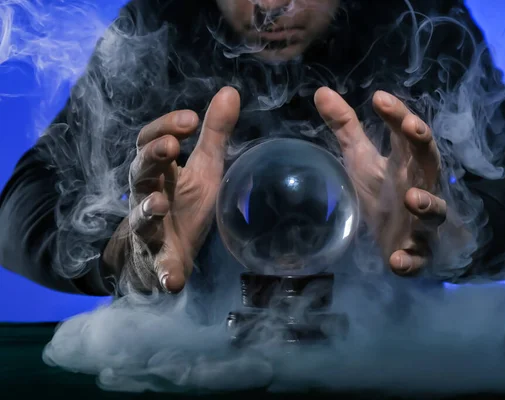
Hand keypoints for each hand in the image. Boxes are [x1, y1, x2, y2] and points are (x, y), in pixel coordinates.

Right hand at [102, 87, 239, 293]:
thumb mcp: (203, 168)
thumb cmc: (185, 204)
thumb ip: (214, 134)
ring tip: (159, 202)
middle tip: (171, 147)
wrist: (164, 253)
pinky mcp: (158, 263)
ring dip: (147, 211)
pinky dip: (164, 274)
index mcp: (159, 172)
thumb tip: (230, 90)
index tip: (190, 120)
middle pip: (139, 174)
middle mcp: (147, 197)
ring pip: (140, 220)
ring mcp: (150, 232)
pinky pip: (157, 269)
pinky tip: (172, 281)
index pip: (149, 142)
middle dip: (152, 159)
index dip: (164, 128)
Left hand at [315, 87, 447, 275]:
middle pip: (430, 162)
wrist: (396, 238)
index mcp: (407, 162)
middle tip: (414, 128)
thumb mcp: (362, 158)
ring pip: (435, 211)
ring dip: (427, 204)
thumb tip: (321, 91)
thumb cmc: (383, 190)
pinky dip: (411, 260)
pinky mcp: (417, 252)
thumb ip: (346, 128)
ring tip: (412, 198)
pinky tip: (397, 260)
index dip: (397, 115)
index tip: (379, 98)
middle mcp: (421, 186)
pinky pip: (419, 257)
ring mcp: (421, 221)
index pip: (407, 133)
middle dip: (424, 145)